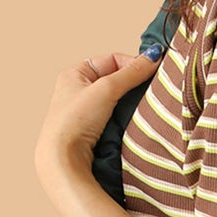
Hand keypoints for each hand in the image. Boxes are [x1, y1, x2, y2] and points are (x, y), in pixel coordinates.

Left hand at [34, 44, 164, 178]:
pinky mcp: (91, 131)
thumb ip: (131, 72)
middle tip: (152, 91)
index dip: (133, 64)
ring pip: (117, 100)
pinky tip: (135, 122)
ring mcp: (84, 112)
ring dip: (132, 103)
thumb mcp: (106, 89)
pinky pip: (115, 117)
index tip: (152, 73)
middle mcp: (78, 90)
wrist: (63, 160)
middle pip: (116, 80)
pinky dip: (127, 118)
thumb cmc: (75, 121)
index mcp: (75, 74)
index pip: (112, 60)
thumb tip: (154, 56)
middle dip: (134, 85)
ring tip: (146, 107)